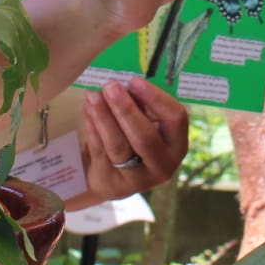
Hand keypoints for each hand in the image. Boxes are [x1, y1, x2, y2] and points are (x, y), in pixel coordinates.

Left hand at [77, 79, 188, 202]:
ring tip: (93, 95)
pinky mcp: (112, 184)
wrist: (112, 177)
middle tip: (110, 87)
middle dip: (126, 109)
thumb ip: (141, 106)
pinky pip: (100, 151)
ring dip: (104, 117)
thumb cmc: (133, 140)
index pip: (175, 119)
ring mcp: (137, 179)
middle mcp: (163, 166)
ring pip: (119, 146)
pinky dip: (92, 128)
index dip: (156, 98)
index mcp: (177, 145)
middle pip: (145, 137)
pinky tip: (87, 110)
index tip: (135, 81)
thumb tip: (125, 85)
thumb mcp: (146, 123)